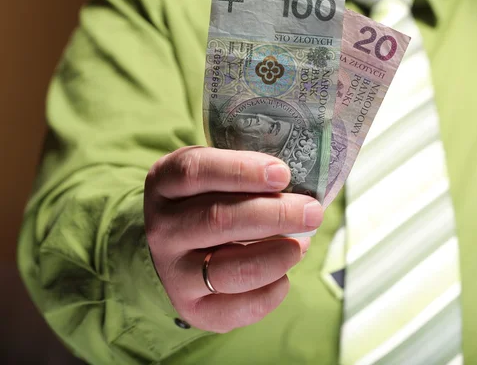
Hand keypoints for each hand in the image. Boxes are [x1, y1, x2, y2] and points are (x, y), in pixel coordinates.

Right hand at [144, 146, 323, 332]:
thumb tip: (302, 189)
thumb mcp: (215, 177)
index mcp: (164, 184)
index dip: (241, 170)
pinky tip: (284, 275)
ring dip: (276, 256)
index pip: (195, 172)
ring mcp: (173, 272)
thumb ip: (248, 175)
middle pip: (218, 219)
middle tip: (311, 212)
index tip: (282, 174)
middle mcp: (161, 228)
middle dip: (275, 215)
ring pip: (228, 268)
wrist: (177, 253)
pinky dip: (271, 291)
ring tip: (300, 245)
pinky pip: (237, 307)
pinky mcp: (192, 309)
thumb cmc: (209, 203)